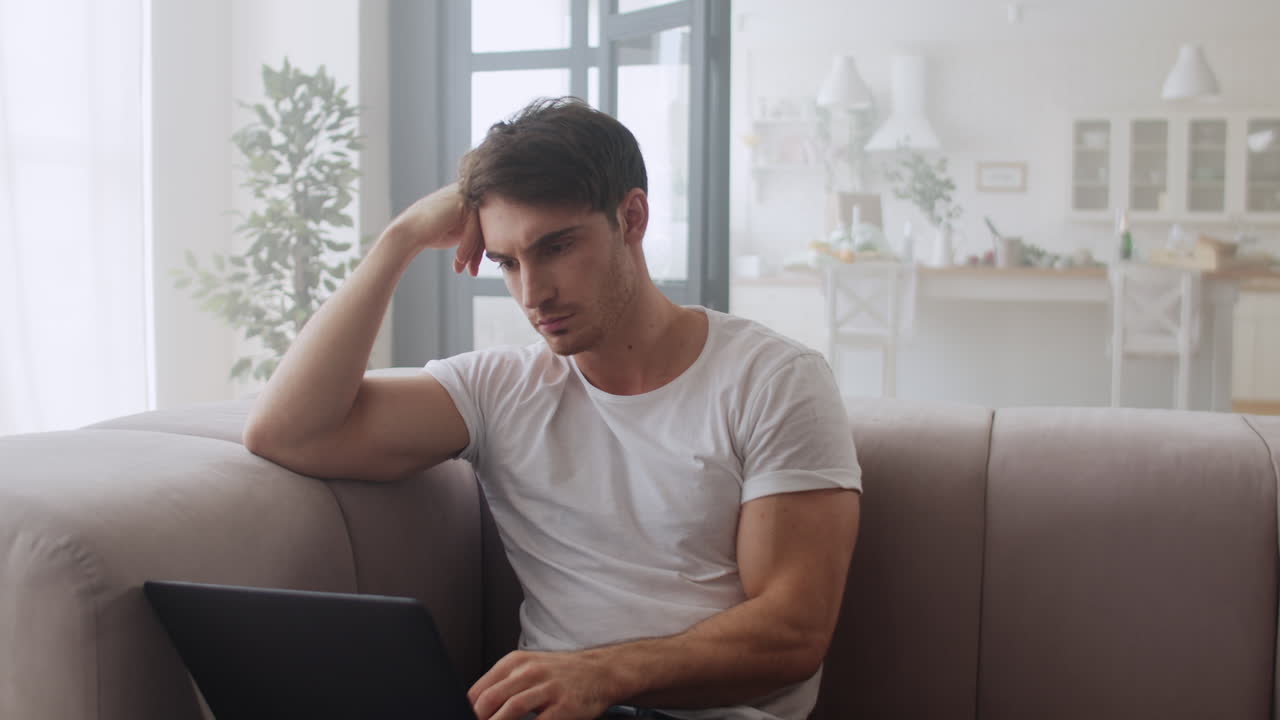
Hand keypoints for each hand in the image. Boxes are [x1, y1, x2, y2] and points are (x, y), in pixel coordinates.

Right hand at [382, 182, 485, 275]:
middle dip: (479, 253)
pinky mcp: (462, 201)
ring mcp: (466, 194)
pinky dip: (467, 246)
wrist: (409, 232)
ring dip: (473, 252)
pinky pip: (473, 227)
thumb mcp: (460, 232)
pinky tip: (459, 259)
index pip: (485, 226)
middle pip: (486, 227)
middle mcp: (470, 193)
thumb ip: (476, 231)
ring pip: (481, 229)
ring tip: (465, 268)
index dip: (480, 249)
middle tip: (473, 272)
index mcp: (471, 199)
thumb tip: (496, 242)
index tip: (474, 268)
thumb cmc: (432, 234)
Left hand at [468, 649, 617, 719]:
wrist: (600, 672)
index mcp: (515, 662)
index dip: (468, 710)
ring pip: (511, 709)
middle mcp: (530, 671)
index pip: (480, 689)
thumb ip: (502, 685)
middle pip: (491, 699)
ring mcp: (548, 688)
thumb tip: (476, 707)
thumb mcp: (528, 668)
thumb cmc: (560, 674)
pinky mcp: (564, 706)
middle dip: (479, 718)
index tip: (463, 718)